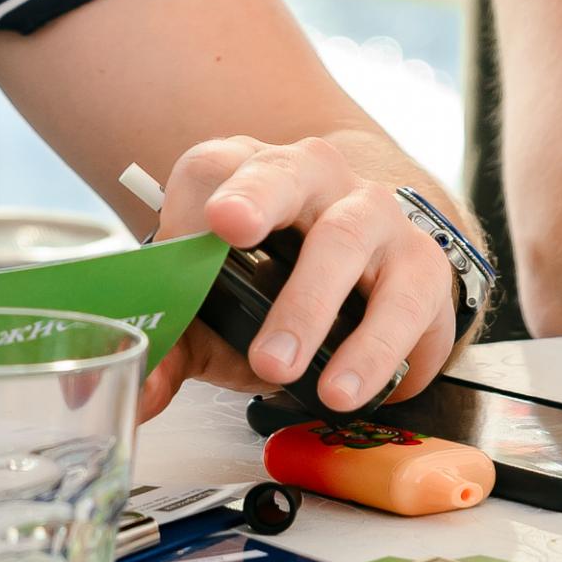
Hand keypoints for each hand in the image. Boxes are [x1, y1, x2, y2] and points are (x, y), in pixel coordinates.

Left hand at [138, 134, 457, 424]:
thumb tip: (140, 392)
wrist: (368, 281)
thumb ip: (174, 345)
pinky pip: (403, 303)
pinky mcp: (420, 264)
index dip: (200, 199)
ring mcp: (371, 214)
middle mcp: (312, 177)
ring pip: (345, 239)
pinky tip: (345, 388)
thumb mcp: (214, 313)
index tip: (197, 228)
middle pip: (284, 177)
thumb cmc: (272, 285)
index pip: (213, 169)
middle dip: (255, 202)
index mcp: (246, 173)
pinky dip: (373, 352)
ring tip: (280, 370)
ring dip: (309, 307)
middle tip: (230, 238)